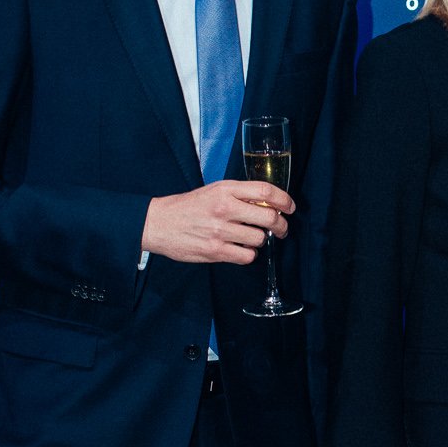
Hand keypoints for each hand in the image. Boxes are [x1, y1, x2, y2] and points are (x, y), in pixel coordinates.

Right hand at [141, 180, 293, 264]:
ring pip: (259, 239)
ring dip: (259, 240)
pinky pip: (247, 256)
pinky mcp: (215, 251)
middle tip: (280, 229)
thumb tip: (269, 204)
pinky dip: (247, 254)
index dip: (284, 200)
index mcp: (225, 189)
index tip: (289, 207)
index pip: (266, 191)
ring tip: (248, 238)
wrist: (158, 223)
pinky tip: (239, 249)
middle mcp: (224, 208)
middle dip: (281, 225)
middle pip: (269, 217)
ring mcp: (219, 231)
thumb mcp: (213, 191)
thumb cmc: (187, 207)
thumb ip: (239, 195)